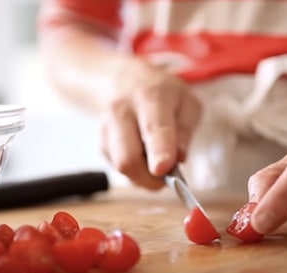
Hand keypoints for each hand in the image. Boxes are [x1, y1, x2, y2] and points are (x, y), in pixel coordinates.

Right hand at [99, 59, 201, 188]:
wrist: (121, 80)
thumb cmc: (160, 94)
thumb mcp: (186, 102)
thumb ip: (186, 130)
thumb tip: (179, 158)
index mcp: (150, 97)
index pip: (154, 128)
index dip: (159, 152)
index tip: (163, 169)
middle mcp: (122, 111)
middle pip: (127, 157)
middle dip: (150, 178)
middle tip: (167, 176)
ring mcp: (106, 128)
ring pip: (120, 167)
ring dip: (143, 177)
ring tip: (155, 162)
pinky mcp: (100, 143)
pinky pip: (118, 168)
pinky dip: (134, 171)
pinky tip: (141, 155)